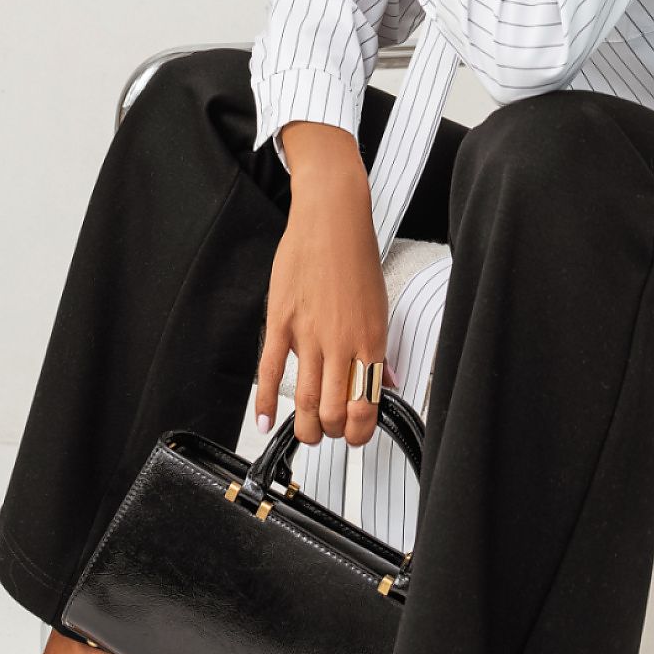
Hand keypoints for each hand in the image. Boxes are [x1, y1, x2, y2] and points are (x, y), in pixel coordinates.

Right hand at [254, 166, 396, 447]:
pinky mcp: (281, 321)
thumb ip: (380, 348)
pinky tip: (266, 421)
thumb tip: (388, 379)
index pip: (367, 403)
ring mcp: (309, 333)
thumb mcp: (379, 303)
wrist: (332, 218)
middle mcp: (341, 341)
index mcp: (370, 339)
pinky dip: (267, 402)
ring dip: (307, 427)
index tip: (356, 435)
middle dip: (332, 432)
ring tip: (307, 433)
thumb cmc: (355, 255)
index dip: (360, 431)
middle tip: (330, 431)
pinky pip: (271, 370)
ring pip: (306, 399)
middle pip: (334, 410)